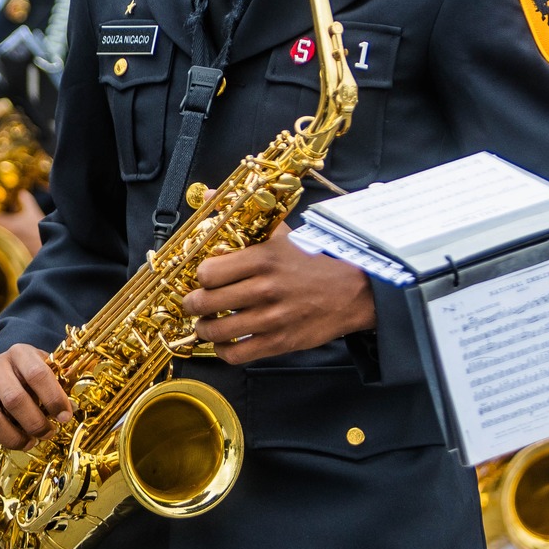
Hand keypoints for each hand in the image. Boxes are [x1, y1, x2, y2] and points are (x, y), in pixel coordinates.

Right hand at [0, 343, 73, 452]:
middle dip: (35, 424)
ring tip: (28, 442)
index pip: (37, 373)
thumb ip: (59, 388)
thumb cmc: (30, 378)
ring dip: (14, 438)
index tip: (65, 417)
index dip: (53, 399)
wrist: (2, 373)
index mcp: (19, 352)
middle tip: (47, 433)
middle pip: (13, 399)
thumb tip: (69, 410)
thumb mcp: (48, 373)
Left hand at [181, 227, 375, 364]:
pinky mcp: (280, 343)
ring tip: (206, 323)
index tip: (202, 278)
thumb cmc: (313, 261)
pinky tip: (225, 342)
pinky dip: (223, 351)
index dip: (200, 277)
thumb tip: (211, 194)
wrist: (354, 290)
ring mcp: (272, 319)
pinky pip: (237, 354)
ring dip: (204, 329)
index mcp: (262, 259)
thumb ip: (243, 217)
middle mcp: (265, 289)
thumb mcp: (280, 232)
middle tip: (196, 302)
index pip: (208, 272)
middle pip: (205, 302)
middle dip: (194, 304)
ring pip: (216, 331)